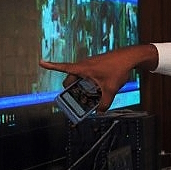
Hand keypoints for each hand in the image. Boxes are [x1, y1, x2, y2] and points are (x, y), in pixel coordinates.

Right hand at [39, 45, 158, 112]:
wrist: (129, 57)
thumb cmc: (118, 69)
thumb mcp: (111, 90)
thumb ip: (104, 103)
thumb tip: (99, 112)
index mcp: (83, 68)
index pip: (63, 67)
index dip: (51, 65)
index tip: (41, 62)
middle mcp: (84, 65)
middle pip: (70, 78)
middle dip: (70, 89)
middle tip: (74, 100)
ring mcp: (90, 65)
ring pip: (79, 78)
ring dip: (80, 87)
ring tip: (88, 97)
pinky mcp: (96, 66)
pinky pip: (86, 76)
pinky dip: (88, 83)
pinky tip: (97, 90)